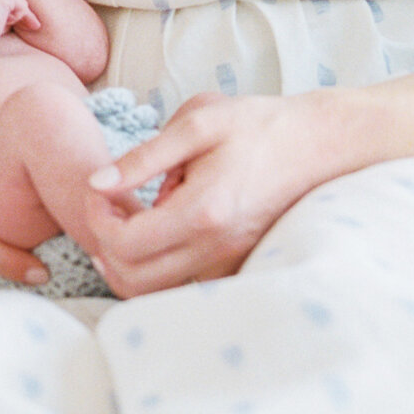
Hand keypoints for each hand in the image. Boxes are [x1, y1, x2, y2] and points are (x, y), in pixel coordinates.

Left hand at [67, 92, 344, 296]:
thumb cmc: (256, 125)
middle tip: (105, 205)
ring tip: (122, 218)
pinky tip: (152, 228)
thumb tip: (97, 184)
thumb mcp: (196, 123)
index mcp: (203, 212)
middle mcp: (216, 249)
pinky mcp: (236, 264)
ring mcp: (229, 262)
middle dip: (103, 245)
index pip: (126, 243)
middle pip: (133, 279)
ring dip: (125, 261)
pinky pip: (180, 283)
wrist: (317, 144)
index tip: (99, 189)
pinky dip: (153, 265)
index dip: (97, 218)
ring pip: (154, 290)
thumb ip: (143, 157)